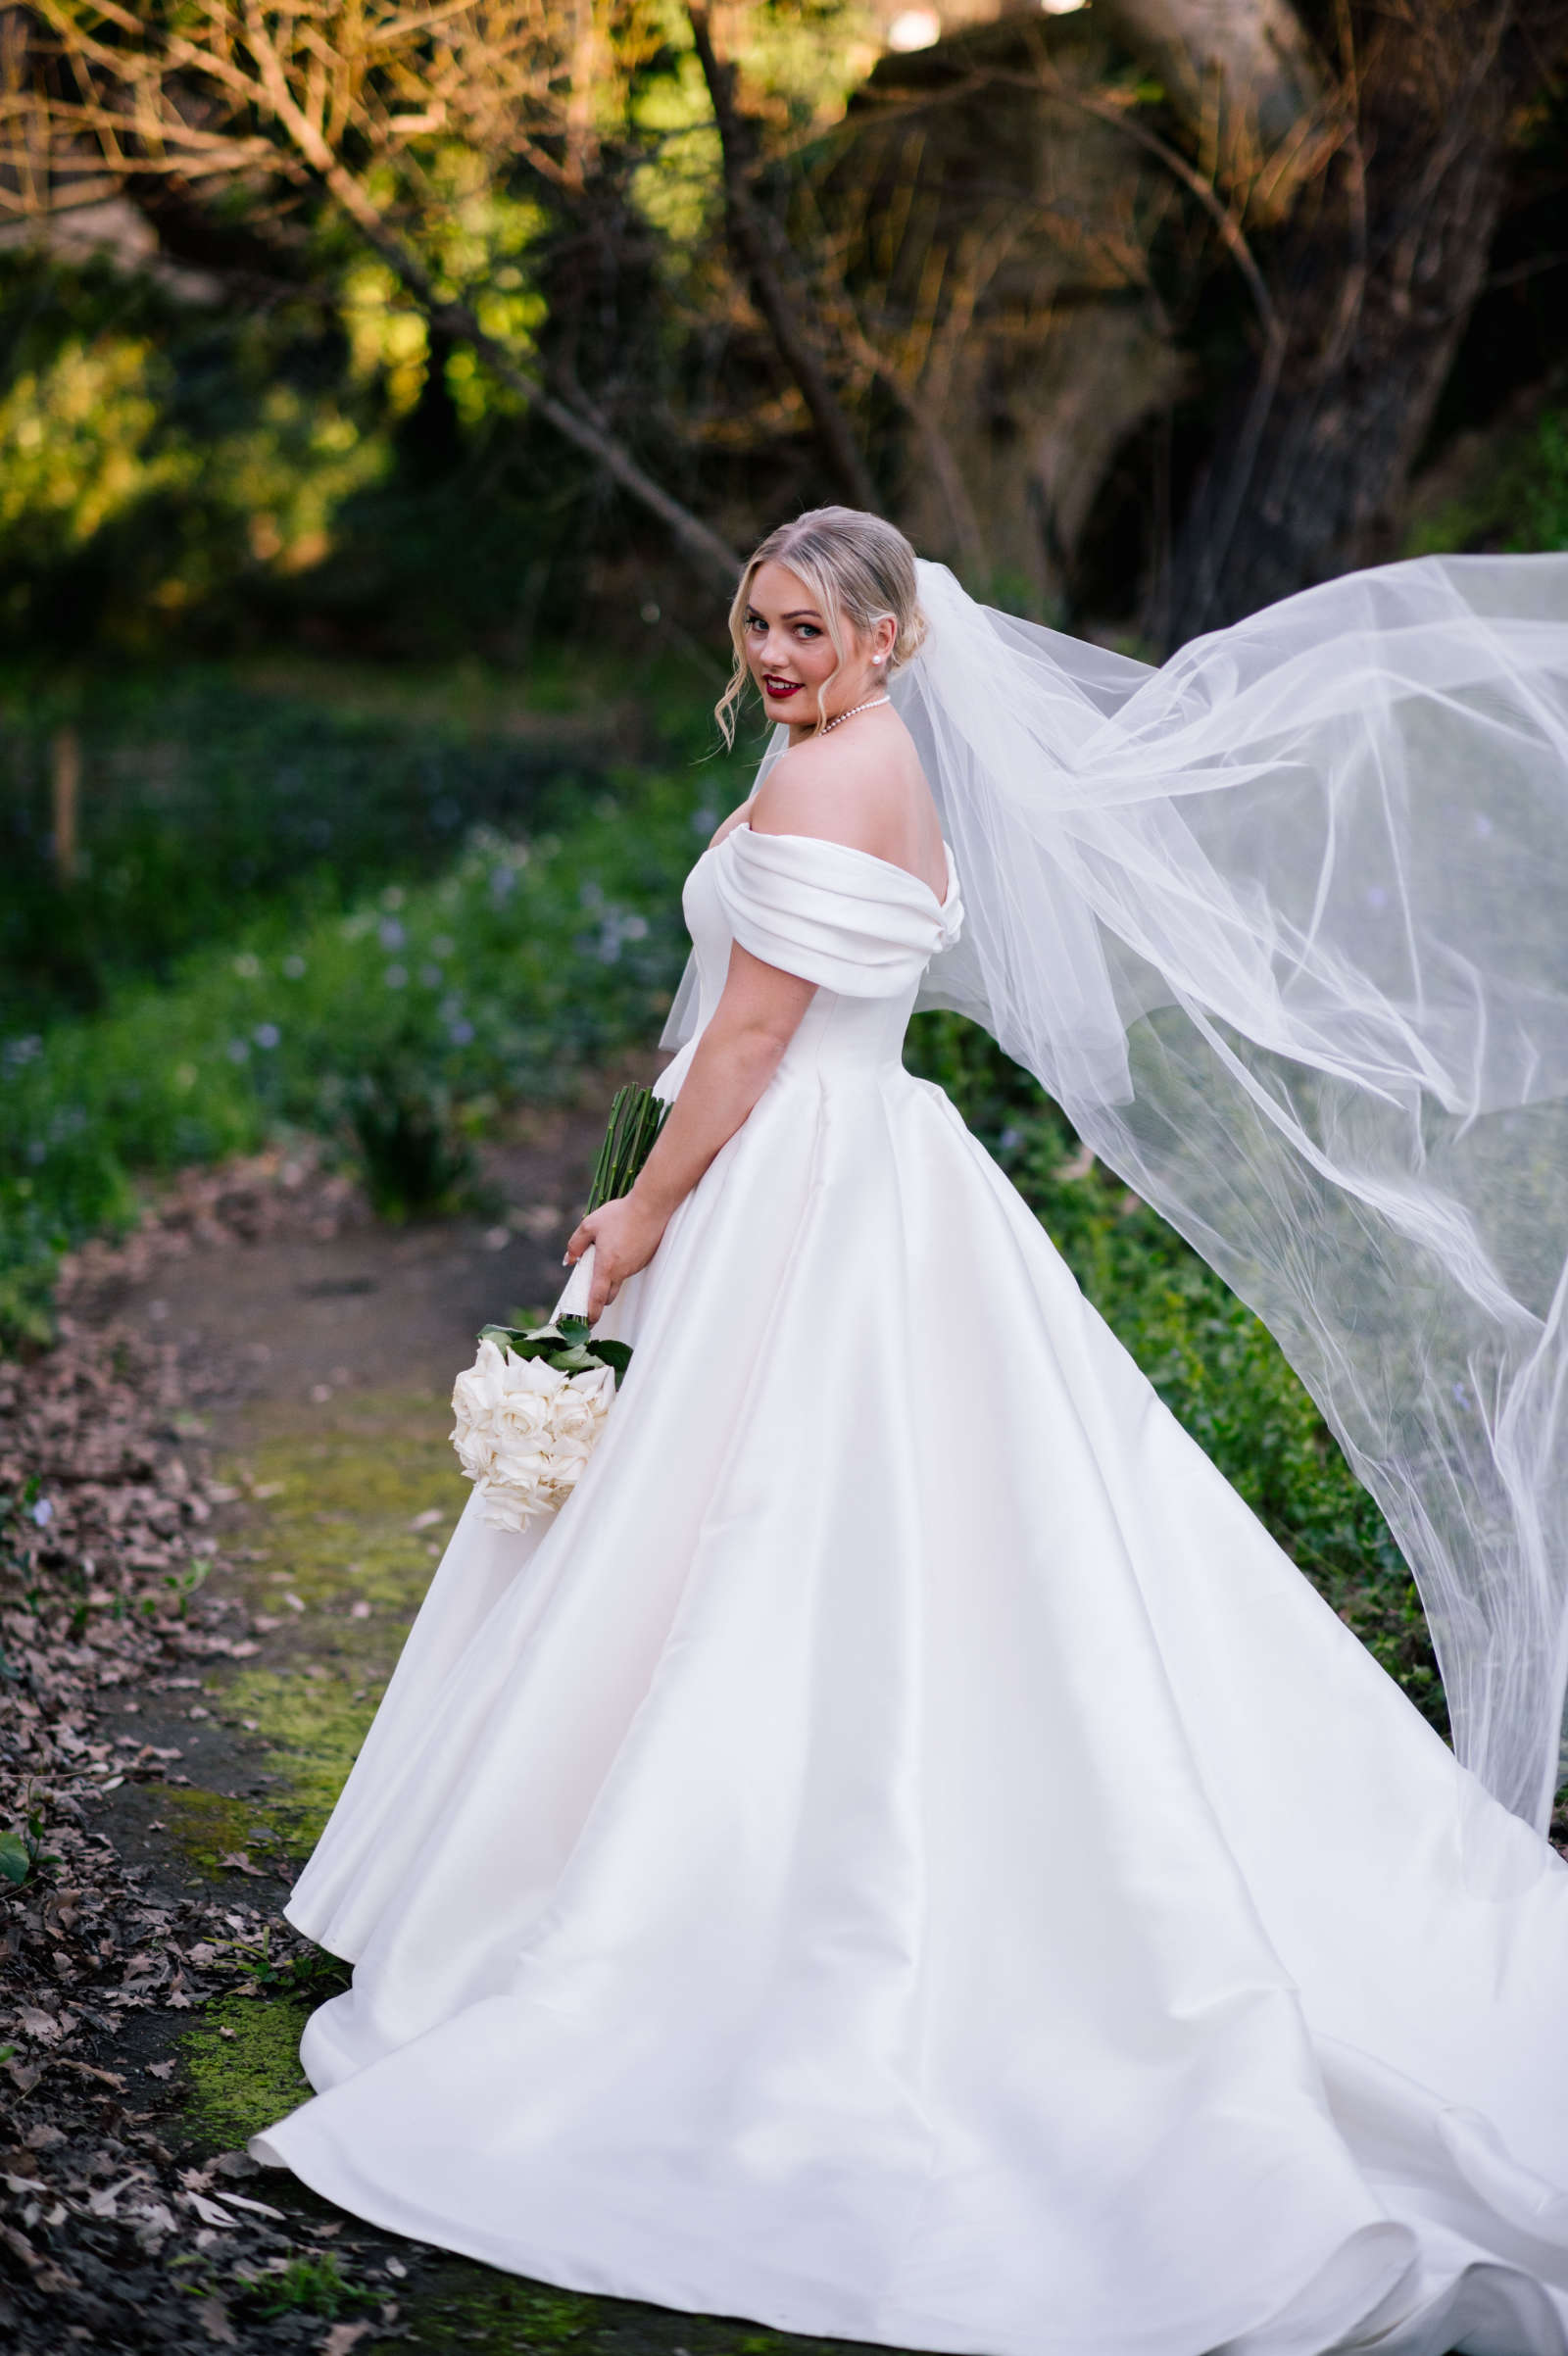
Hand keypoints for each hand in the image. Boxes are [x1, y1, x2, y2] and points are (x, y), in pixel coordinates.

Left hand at [564, 1192, 668, 1320]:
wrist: (651, 1206)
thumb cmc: (620, 1214)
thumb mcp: (589, 1225)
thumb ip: (575, 1245)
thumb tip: (569, 1260)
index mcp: (606, 1266)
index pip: (597, 1298)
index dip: (591, 1314)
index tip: (588, 1323)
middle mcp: (622, 1271)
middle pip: (608, 1294)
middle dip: (599, 1297)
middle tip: (589, 1291)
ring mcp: (635, 1267)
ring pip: (620, 1280)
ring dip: (610, 1276)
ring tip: (606, 1254)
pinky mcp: (645, 1260)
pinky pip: (629, 1268)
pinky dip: (622, 1265)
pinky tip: (621, 1246)